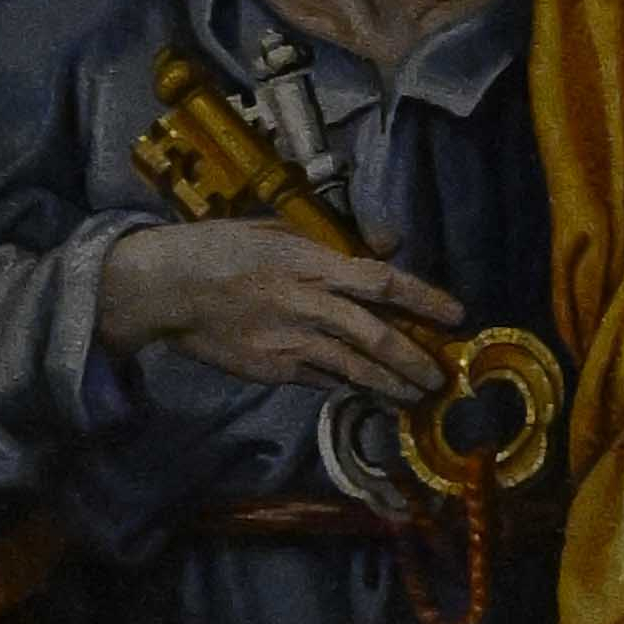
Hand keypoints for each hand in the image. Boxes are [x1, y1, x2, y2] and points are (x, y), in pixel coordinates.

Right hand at [98, 216, 465, 404]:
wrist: (167, 288)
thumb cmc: (224, 247)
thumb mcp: (280, 226)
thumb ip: (338, 237)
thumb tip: (390, 241)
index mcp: (310, 263)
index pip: (380, 281)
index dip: (423, 299)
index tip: (457, 314)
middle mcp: (306, 305)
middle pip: (375, 337)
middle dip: (414, 359)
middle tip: (440, 376)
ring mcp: (290, 343)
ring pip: (353, 369)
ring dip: (389, 386)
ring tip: (414, 397)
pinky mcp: (273, 370)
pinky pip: (321, 380)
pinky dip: (347, 385)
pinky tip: (366, 393)